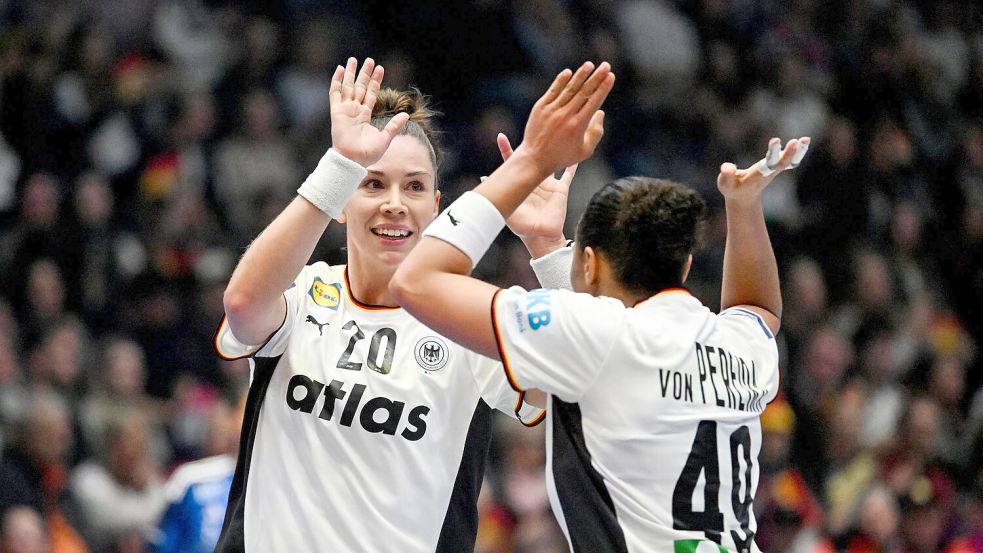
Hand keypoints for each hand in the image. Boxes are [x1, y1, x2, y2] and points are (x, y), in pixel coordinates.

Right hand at [329, 57, 408, 166]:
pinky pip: (335, 93)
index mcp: (366, 115)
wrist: (353, 160)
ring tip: (352, 59)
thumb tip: (406, 114)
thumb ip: (394, 125)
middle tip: (369, 60)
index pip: (371, 93)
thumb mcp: (385, 138)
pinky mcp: (336, 111)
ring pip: (348, 86)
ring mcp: (345, 109)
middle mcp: (355, 110)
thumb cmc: (368, 154)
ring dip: (350, 73)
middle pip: (360, 87)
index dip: (375, 81)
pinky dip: (336, 81)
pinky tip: (339, 69)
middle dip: (364, 73)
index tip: (380, 68)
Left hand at [494, 133, 576, 255]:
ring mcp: (549, 185)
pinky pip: (568, 175)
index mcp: (522, 183)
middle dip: (532, 144)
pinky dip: (572, 165)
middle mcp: (535, 181)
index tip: (501, 136)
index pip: (513, 162)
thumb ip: (499, 194)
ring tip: (555, 133)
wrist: (540, 237)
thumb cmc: (522, 226)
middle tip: (529, 127)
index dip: (506, 149)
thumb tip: (484, 178)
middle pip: (534, 158)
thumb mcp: (507, 209)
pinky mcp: (561, 191)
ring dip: (554, 150)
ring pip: (552, 163)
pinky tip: (576, 152)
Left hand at [516, 61, 614, 173]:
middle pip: (584, 92)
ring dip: (580, 75)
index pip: (594, 101)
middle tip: (606, 65)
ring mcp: (552, 110)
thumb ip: (596, 132)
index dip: (603, 87)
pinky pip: (553, 91)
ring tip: (589, 64)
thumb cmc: (562, 156)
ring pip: (569, 89)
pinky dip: (561, 81)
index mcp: (579, 125)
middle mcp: (566, 115)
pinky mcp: (540, 108)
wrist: (535, 158)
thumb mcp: (585, 151)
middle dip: (597, 77)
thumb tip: (601, 112)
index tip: (610, 76)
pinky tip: (569, 72)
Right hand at [717, 137, 809, 204]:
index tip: (776, 140)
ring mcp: (775, 170)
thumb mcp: (725, 184)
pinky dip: (798, 151)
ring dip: (799, 152)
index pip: (768, 164)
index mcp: (757, 176)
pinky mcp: (777, 167)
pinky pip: (791, 160)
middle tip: (795, 141)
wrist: (744, 198)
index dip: (773, 153)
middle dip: (789, 153)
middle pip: (782, 164)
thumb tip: (726, 167)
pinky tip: (804, 140)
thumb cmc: (732, 189)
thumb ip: (726, 175)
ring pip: (790, 162)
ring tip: (806, 139)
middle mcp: (769, 173)